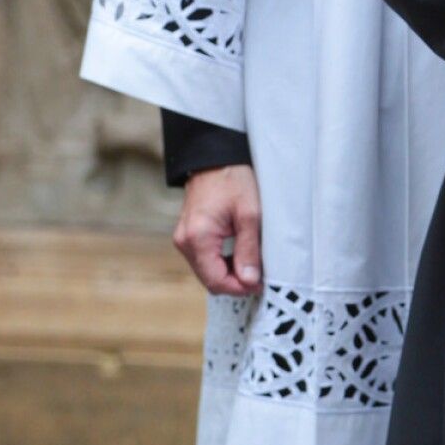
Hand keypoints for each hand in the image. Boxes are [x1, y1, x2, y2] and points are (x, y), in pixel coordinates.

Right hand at [174, 164, 262, 297]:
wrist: (215, 157)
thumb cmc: (233, 179)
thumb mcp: (250, 215)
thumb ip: (249, 250)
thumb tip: (249, 280)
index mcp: (197, 238)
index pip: (216, 281)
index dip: (239, 287)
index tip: (260, 283)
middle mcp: (184, 241)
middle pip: (210, 279)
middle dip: (235, 282)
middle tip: (260, 274)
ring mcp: (184, 238)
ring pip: (207, 271)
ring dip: (230, 272)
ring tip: (253, 262)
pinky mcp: (188, 234)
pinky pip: (205, 258)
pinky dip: (222, 262)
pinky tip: (240, 253)